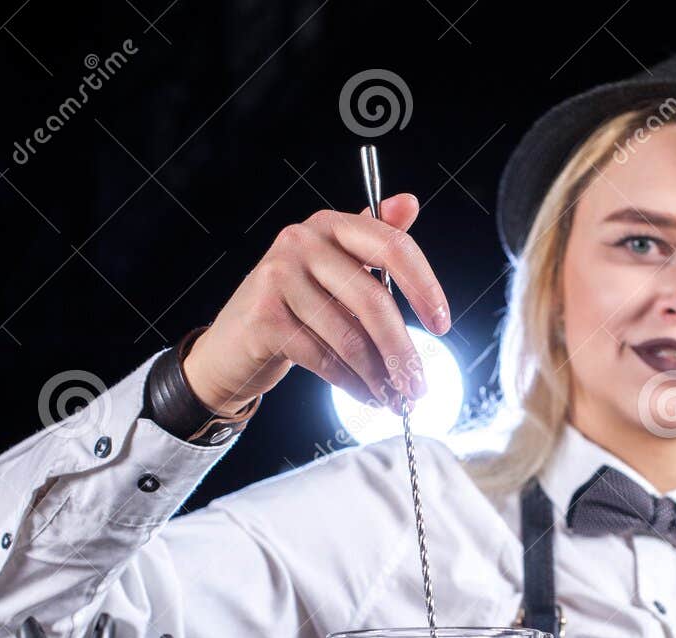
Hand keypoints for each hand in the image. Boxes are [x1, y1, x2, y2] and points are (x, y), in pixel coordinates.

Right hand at [181, 193, 449, 414]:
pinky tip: (364, 394)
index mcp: (330, 224)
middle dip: (401, 350)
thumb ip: (375, 241)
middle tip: (418, 384)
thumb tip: (409, 203)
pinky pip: (324, 358)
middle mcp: (301, 242)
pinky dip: (351, 383)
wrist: (233, 342)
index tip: (442, 323)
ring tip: (392, 396)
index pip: (392, 246)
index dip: (424, 286)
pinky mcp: (265, 317)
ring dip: (378, 375)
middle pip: (373, 300)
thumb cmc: (295, 305)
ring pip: (349, 337)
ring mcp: (278, 277)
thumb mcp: (337, 269)